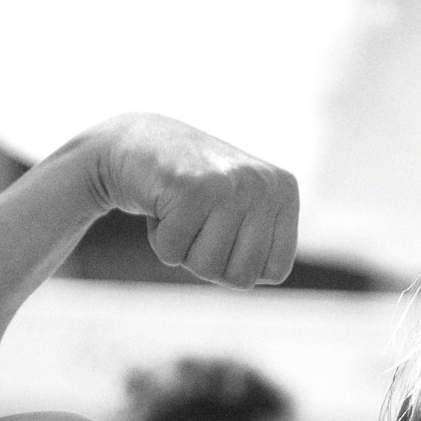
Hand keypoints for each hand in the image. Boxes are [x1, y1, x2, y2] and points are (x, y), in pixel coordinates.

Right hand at [82, 113, 298, 287]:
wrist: (136, 141)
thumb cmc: (193, 190)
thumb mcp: (243, 212)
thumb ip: (260, 246)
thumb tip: (249, 279)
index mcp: (284, 192)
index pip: (275, 271)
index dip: (240, 267)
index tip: (224, 234)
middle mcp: (263, 185)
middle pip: (242, 277)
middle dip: (210, 263)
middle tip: (197, 225)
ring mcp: (228, 184)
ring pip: (207, 267)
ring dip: (184, 251)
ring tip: (181, 212)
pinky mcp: (191, 188)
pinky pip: (174, 252)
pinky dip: (160, 240)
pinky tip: (162, 205)